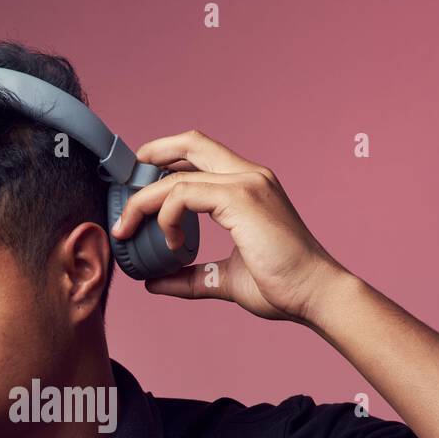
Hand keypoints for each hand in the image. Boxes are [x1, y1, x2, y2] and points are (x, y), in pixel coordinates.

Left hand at [109, 129, 345, 323]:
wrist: (313, 295)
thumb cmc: (281, 287)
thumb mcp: (224, 280)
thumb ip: (190, 277)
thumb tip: (154, 281)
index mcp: (249, 187)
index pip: (202, 155)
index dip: (168, 161)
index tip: (141, 185)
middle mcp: (249, 176)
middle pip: (191, 142)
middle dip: (151, 154)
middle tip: (124, 181)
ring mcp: (246, 184)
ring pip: (177, 176)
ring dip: (144, 202)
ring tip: (131, 230)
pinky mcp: (241, 199)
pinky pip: (184, 194)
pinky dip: (166, 216)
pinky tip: (171, 242)